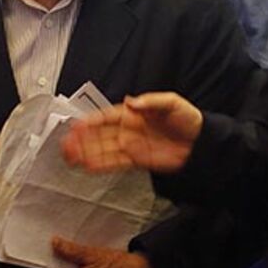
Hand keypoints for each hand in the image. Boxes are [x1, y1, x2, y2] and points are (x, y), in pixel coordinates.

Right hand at [62, 93, 201, 173]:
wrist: (201, 143)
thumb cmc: (188, 119)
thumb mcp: (172, 103)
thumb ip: (151, 102)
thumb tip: (131, 102)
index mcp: (134, 114)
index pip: (107, 116)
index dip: (91, 121)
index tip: (76, 125)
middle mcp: (129, 129)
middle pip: (100, 134)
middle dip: (82, 139)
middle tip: (66, 144)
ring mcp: (132, 145)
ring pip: (103, 149)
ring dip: (86, 152)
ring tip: (70, 156)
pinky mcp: (137, 160)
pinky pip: (115, 162)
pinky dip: (102, 164)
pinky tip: (88, 165)